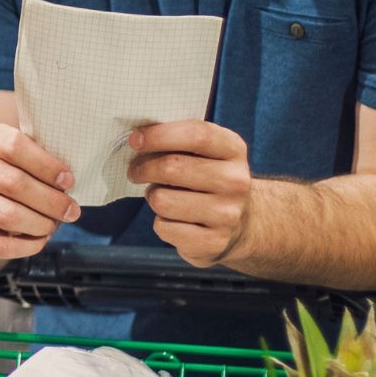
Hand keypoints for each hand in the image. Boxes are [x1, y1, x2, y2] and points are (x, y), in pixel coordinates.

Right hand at [0, 124, 81, 263]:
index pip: (14, 146)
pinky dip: (25, 246)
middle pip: (13, 183)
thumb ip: (43, 162)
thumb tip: (69, 183)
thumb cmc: (12, 175)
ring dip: (38, 223)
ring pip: (5, 214)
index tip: (68, 181)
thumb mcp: (25, 158)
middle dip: (50, 201)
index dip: (46, 165)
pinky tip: (39, 241)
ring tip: (53, 226)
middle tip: (71, 211)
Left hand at [128, 120, 252, 266]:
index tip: (135, 140)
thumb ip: (179, 141)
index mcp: (234, 150)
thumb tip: (138, 139)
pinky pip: (164, 227)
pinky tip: (174, 220)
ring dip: (153, 197)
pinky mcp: (213, 242)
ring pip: (162, 200)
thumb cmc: (209, 181)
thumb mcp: (206, 154)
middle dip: (143, 168)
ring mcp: (226, 214)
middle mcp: (235, 181)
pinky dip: (160, 223)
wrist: (240, 225)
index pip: (197, 134)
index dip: (160, 135)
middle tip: (135, 171)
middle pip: (172, 167)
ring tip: (160, 196)